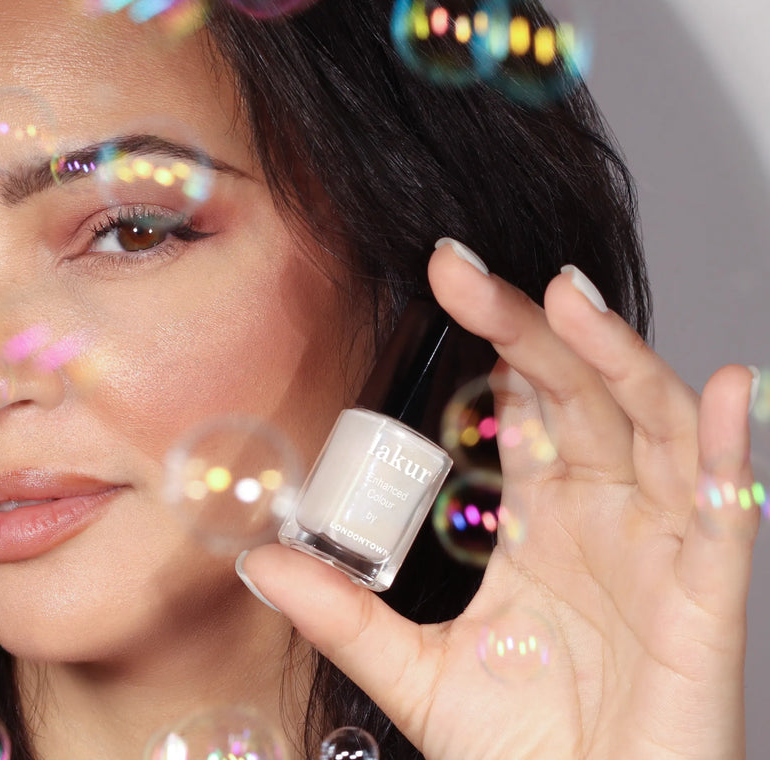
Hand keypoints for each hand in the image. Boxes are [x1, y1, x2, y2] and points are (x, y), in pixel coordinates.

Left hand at [240, 242, 758, 759]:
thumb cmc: (523, 751)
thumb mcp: (417, 668)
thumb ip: (343, 611)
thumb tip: (261, 559)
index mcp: (542, 521)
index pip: (523, 407)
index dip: (491, 344)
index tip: (442, 287)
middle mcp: (602, 515)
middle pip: (573, 395)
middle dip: (528, 327)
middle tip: (462, 272)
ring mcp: (657, 547)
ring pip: (648, 428)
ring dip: (616, 358)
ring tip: (569, 297)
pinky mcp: (704, 598)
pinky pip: (727, 513)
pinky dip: (729, 452)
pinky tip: (726, 390)